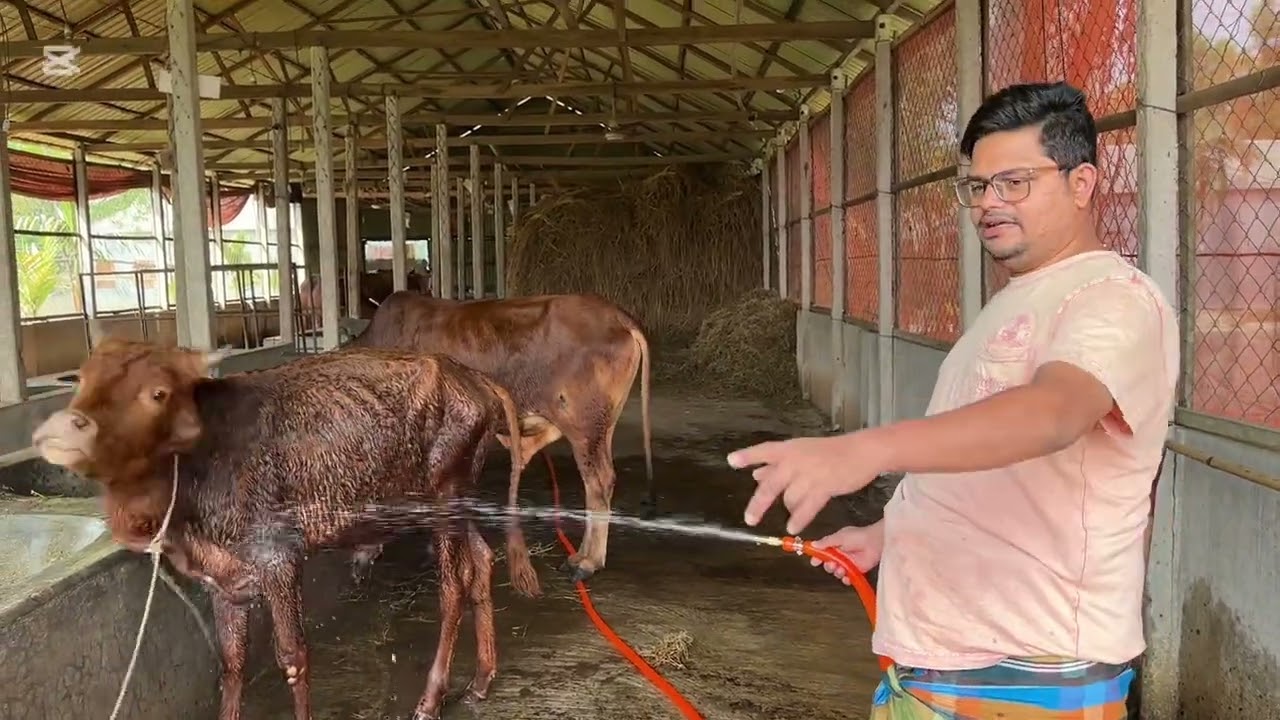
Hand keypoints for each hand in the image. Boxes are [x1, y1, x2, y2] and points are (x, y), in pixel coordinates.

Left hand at [727, 432, 885, 534]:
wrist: (862, 451)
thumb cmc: (831, 452)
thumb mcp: (803, 452)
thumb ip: (778, 464)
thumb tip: (756, 474)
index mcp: (790, 449)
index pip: (764, 450)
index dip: (748, 456)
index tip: (731, 462)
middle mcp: (796, 460)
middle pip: (770, 485)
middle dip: (758, 504)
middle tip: (750, 519)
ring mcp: (809, 474)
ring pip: (789, 499)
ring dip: (788, 510)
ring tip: (790, 518)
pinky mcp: (824, 487)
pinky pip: (806, 508)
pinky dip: (799, 519)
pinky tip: (793, 527)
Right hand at [809, 523, 883, 584]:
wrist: (875, 542)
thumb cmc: (859, 536)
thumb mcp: (840, 537)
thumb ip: (826, 542)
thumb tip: (813, 544)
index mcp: (836, 544)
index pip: (823, 552)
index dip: (817, 557)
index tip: (814, 561)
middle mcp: (841, 555)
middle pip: (828, 564)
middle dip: (828, 566)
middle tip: (832, 564)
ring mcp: (849, 563)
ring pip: (837, 572)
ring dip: (837, 572)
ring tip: (841, 569)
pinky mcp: (857, 570)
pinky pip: (848, 578)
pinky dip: (846, 579)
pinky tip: (847, 576)